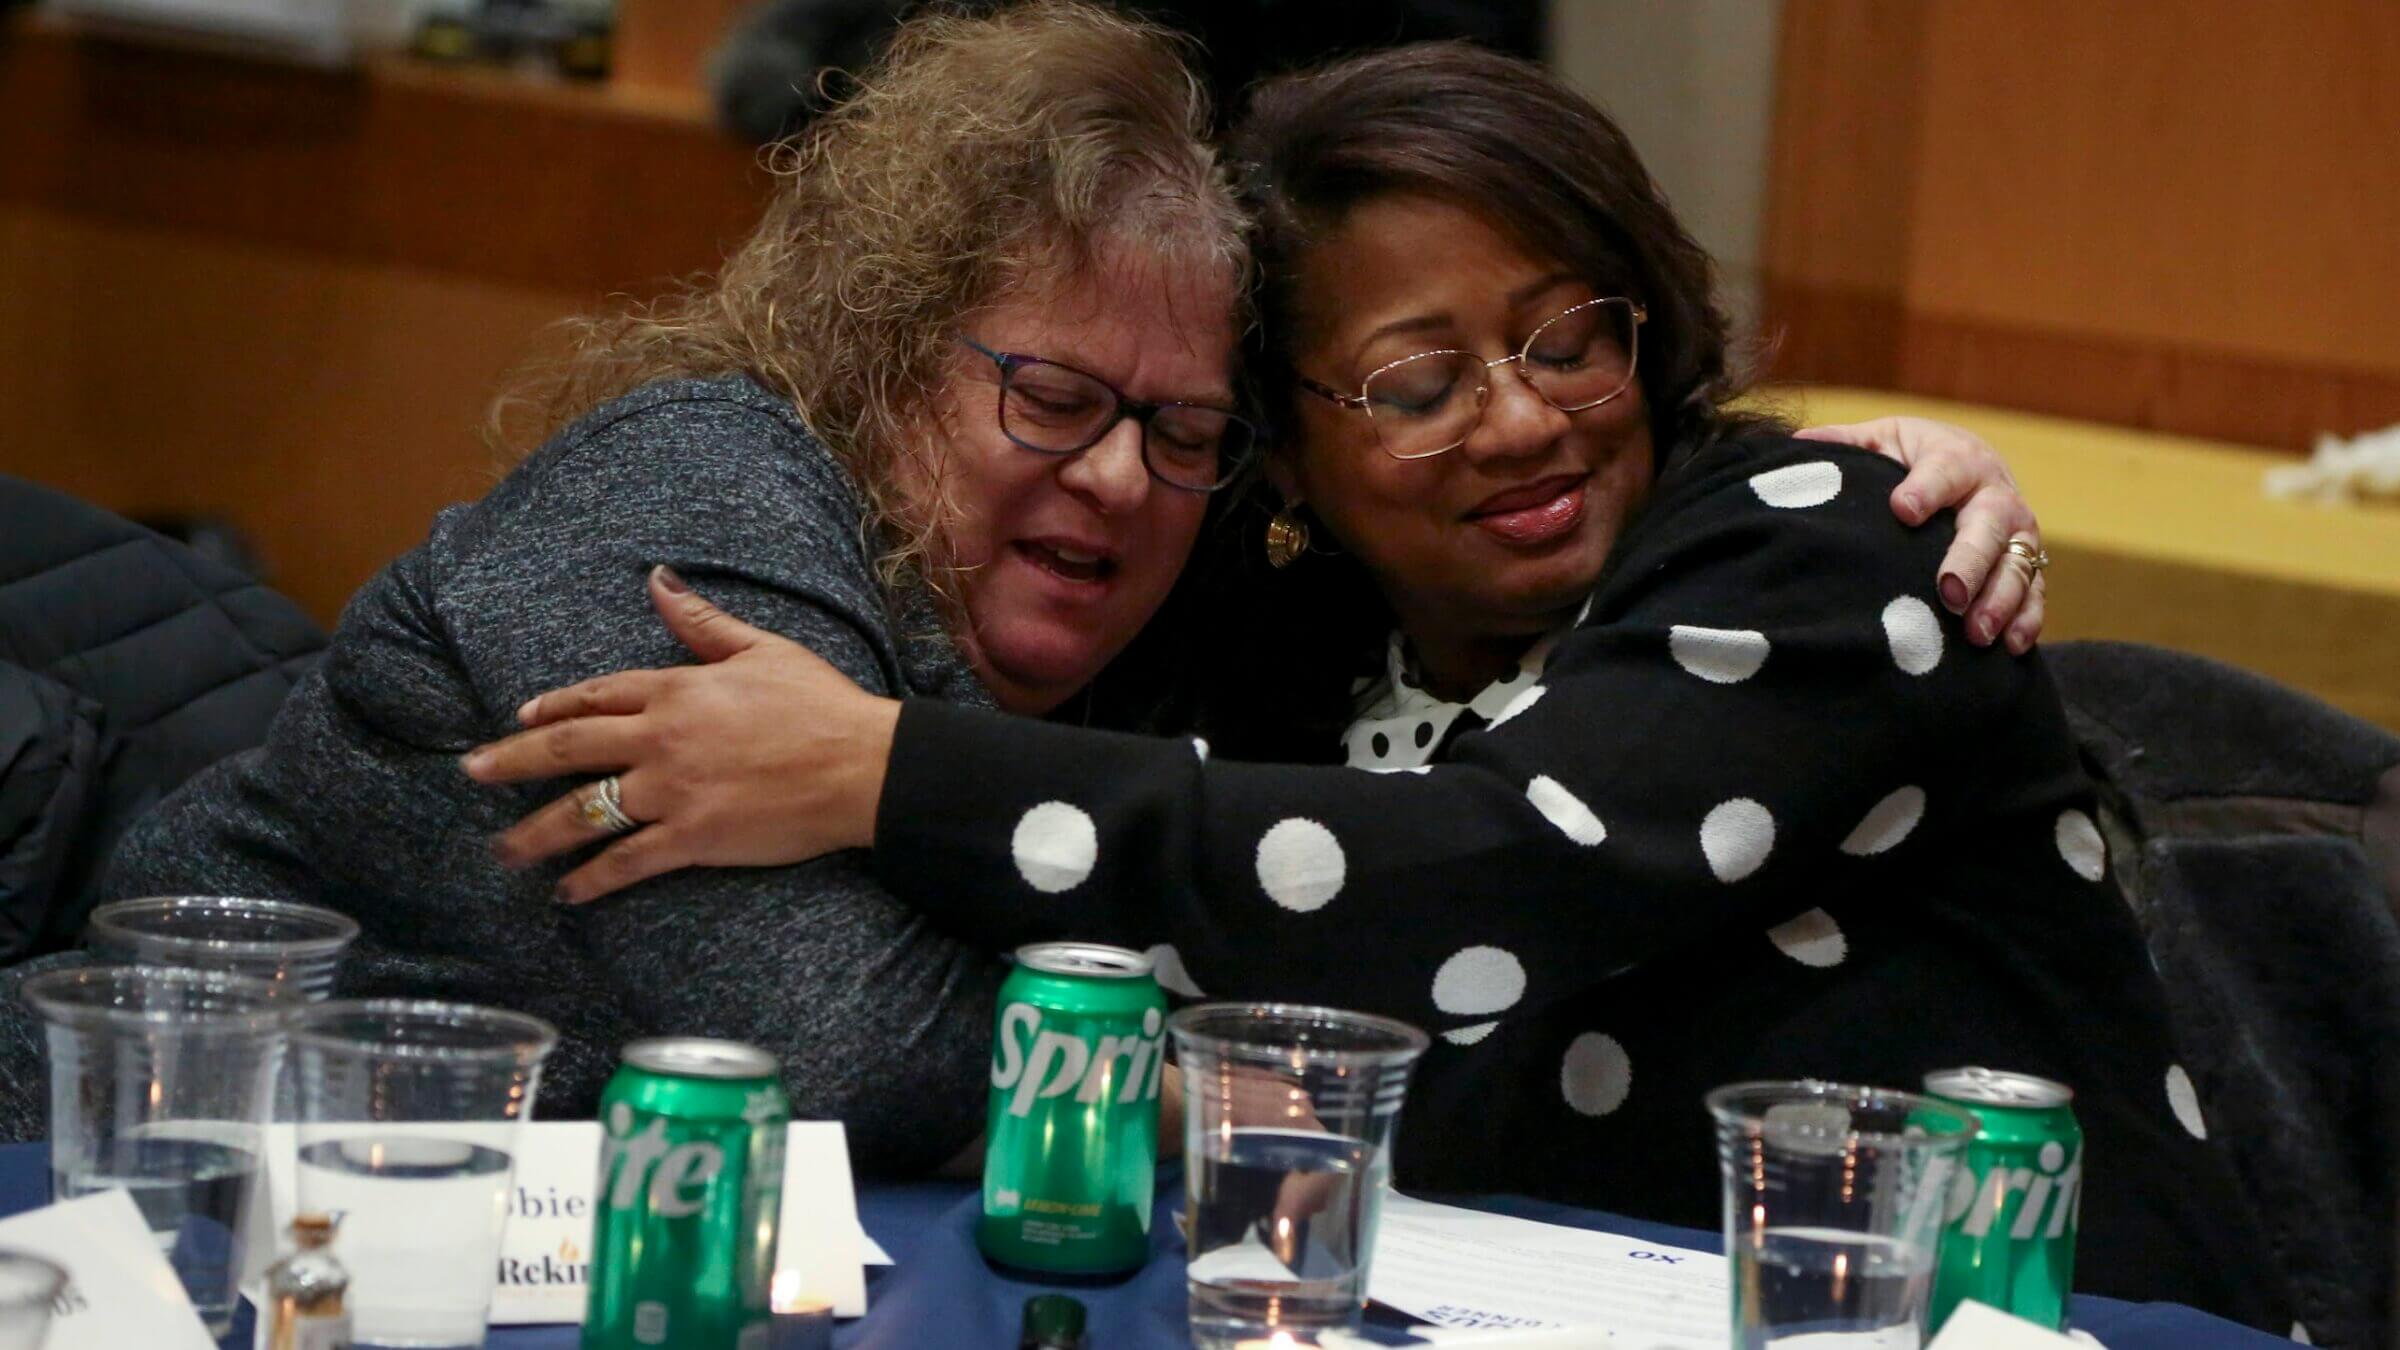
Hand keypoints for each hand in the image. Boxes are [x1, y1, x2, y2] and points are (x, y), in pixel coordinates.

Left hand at [459, 566, 900, 903]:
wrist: (860, 766)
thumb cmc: (821, 704)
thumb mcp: (761, 649)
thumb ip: (701, 623)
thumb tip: (658, 580)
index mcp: (676, 689)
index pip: (596, 695)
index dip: (553, 707)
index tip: (521, 717)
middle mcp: (661, 739)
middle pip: (569, 750)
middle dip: (513, 762)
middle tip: (472, 773)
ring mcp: (672, 791)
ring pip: (585, 812)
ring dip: (536, 833)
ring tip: (504, 852)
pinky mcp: (692, 838)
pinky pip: (627, 861)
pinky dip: (592, 880)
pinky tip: (566, 892)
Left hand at [1798, 416, 2045, 652]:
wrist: (1978, 466)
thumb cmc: (1917, 457)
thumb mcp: (1885, 440)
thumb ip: (1848, 444)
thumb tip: (1796, 443)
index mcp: (1956, 459)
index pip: (1943, 470)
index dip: (1925, 488)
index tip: (1902, 509)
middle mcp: (1994, 495)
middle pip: (1988, 526)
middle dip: (1970, 560)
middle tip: (1949, 592)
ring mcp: (2017, 532)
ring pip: (2016, 565)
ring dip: (1999, 600)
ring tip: (1976, 632)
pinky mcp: (2028, 564)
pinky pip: (2035, 593)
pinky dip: (2026, 620)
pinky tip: (2008, 646)